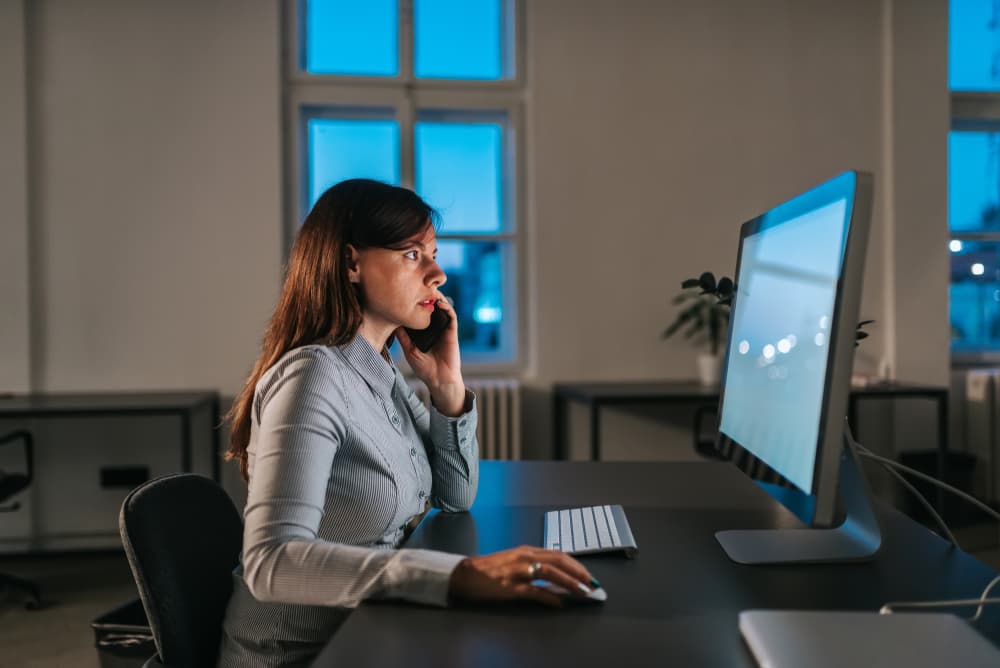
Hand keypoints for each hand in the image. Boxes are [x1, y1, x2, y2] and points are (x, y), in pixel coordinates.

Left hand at [395, 296, 465, 415]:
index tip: (405, 293)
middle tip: (417, 285)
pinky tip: (439, 303)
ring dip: (437, 298)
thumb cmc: (424, 368)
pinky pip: (451, 316)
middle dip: (426, 296)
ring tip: (429, 289)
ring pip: (442, 308)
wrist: (439, 380)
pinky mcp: (452, 332)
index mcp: (424, 331)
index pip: (419, 313)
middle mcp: (434, 328)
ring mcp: (443, 329)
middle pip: (431, 307)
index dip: (415, 303)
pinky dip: (447, 308)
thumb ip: (403, 336)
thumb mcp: (409, 350)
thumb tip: (393, 322)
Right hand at [448, 546, 597, 607]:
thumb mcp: (515, 561)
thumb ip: (534, 565)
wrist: (466, 574)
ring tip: (581, 592)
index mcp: (527, 551)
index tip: (588, 576)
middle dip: (578, 572)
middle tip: (591, 584)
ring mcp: (517, 571)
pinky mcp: (509, 587)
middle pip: (558, 560)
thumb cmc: (490, 569)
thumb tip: (558, 577)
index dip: (576, 565)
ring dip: (569, 582)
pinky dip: (549, 597)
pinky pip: (534, 591)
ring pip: (549, 573)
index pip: (558, 554)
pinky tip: (559, 603)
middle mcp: (524, 557)